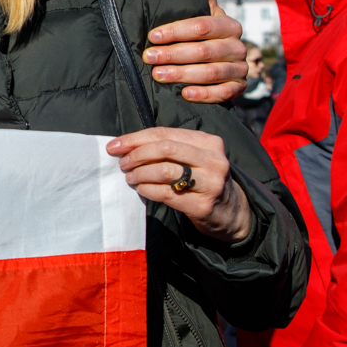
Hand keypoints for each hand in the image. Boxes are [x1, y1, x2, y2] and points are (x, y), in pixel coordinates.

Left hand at [106, 127, 252, 241]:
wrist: (232, 212)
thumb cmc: (204, 179)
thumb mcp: (195, 157)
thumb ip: (168, 148)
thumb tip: (126, 145)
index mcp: (209, 142)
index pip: (165, 133)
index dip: (136, 138)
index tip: (115, 145)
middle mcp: (213, 160)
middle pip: (165, 149)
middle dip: (137, 154)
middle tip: (123, 163)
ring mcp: (210, 183)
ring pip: (165, 171)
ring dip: (140, 173)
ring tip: (130, 177)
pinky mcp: (203, 205)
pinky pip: (166, 193)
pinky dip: (147, 189)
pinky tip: (141, 188)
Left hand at [143, 0, 247, 102]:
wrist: (219, 57)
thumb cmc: (203, 29)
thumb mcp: (202, 5)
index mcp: (228, 23)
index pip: (201, 26)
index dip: (175, 31)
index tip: (152, 36)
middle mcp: (238, 45)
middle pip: (204, 51)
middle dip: (173, 54)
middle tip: (148, 58)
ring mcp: (241, 68)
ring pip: (212, 72)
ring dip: (183, 75)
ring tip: (158, 75)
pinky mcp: (239, 87)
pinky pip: (224, 93)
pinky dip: (205, 94)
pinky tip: (184, 94)